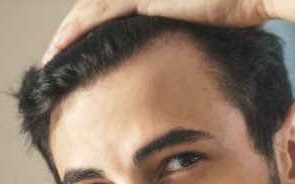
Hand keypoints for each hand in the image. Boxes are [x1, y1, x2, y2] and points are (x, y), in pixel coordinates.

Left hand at [43, 0, 270, 63]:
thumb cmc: (244, 12)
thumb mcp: (210, 30)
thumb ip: (192, 39)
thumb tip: (192, 63)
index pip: (114, 10)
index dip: (92, 30)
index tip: (80, 54)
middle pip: (96, 8)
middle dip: (73, 33)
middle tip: (55, 57)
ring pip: (91, 10)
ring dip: (68, 34)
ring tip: (51, 57)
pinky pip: (101, 14)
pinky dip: (78, 31)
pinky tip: (61, 46)